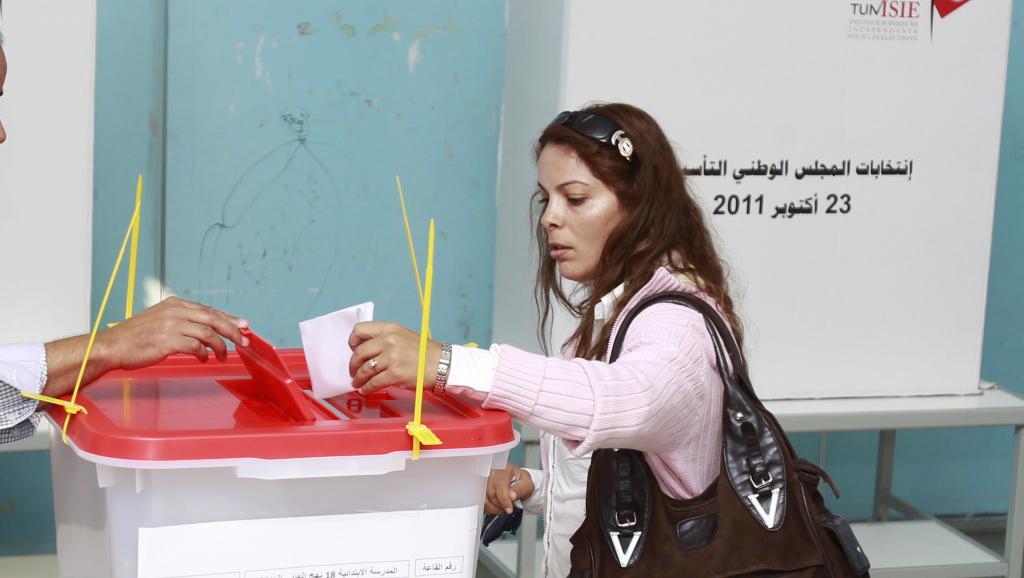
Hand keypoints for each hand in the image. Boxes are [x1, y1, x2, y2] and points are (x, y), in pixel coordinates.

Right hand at [42, 297, 249, 397]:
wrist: (112, 346)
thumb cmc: (135, 337)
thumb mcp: (159, 320)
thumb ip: (181, 321)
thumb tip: (206, 331)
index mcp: (174, 304)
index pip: (209, 310)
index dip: (229, 318)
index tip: (244, 325)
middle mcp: (175, 311)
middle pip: (213, 319)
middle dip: (233, 330)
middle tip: (245, 341)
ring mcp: (172, 325)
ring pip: (208, 333)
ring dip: (220, 346)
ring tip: (222, 356)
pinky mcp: (168, 340)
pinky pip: (196, 347)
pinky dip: (203, 354)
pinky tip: (203, 359)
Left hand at [348, 321, 440, 394]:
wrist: (442, 363)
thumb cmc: (425, 352)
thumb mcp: (404, 336)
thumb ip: (386, 339)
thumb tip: (368, 351)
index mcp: (390, 329)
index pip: (360, 330)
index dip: (353, 342)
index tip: (353, 350)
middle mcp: (388, 341)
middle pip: (359, 353)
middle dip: (353, 365)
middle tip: (353, 371)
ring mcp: (391, 357)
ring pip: (364, 370)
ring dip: (358, 378)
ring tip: (358, 383)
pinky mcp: (394, 374)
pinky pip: (373, 383)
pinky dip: (366, 388)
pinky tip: (365, 390)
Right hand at [485, 463, 534, 514]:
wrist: (516, 482)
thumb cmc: (521, 482)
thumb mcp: (527, 485)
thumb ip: (521, 490)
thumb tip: (512, 496)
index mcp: (504, 468)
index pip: (500, 484)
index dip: (504, 499)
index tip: (509, 509)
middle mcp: (491, 472)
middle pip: (491, 493)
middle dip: (501, 505)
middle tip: (509, 507)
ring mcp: (483, 480)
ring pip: (484, 499)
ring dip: (494, 508)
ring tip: (503, 506)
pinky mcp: (479, 489)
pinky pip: (481, 503)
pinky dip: (489, 508)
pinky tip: (496, 506)